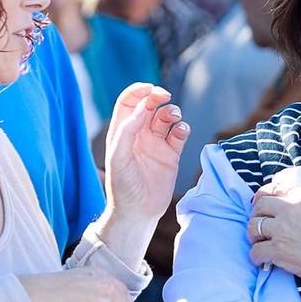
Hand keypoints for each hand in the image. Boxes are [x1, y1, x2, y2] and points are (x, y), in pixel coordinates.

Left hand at [101, 83, 189, 229]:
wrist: (137, 212)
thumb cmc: (122, 187)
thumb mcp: (118, 159)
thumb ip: (126, 132)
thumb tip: (140, 110)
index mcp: (122, 132)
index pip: (128, 102)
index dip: (138, 91)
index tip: (150, 89)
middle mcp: (139, 134)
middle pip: (149, 105)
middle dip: (157, 97)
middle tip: (165, 96)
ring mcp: (156, 143)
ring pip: (166, 117)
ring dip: (172, 111)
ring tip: (173, 117)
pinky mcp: (171, 154)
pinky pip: (179, 134)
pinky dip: (183, 128)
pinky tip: (181, 132)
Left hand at [247, 168, 300, 284]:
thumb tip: (288, 204)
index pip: (273, 190)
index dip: (263, 197)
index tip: (260, 204)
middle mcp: (288, 208)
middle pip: (260, 207)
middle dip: (256, 216)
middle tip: (258, 225)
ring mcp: (281, 229)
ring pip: (253, 227)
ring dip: (253, 235)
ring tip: (258, 242)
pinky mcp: (278, 249)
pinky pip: (256, 251)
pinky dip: (256, 256)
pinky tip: (261, 260)